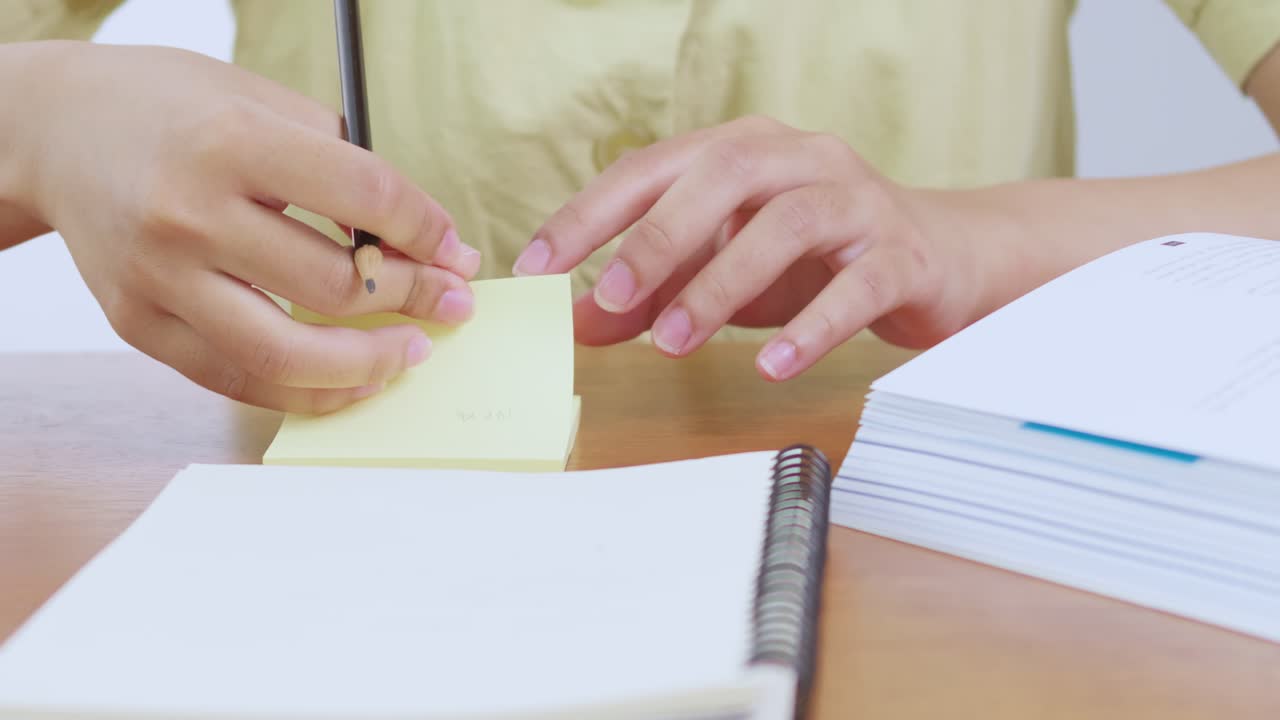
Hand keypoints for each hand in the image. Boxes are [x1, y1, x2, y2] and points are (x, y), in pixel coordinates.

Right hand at [13, 42, 480, 410]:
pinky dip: (305, 390)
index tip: (452, 249)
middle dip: (413, 298)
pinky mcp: (138, 324)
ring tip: (410, 354)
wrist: (55, 132)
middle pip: (334, 285)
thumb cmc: (172, 110)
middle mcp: (190, 214)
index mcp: (232, 143)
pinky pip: (236, 378)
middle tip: (450, 302)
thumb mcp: (260, 99)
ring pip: (286, 354)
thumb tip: (428, 239)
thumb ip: (345, 163)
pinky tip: (349, 378)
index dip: (426, 230)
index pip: (364, 198)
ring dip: (369, 365)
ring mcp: (159, 277)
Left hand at [515, 115, 983, 380]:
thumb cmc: (816, 260)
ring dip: (721, 285)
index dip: (589, 214)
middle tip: (607, 299)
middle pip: (721, 177)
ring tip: (676, 343)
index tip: (535, 266)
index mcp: (743, 151)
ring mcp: (856, 201)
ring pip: (785, 225)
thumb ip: (652, 293)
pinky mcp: (902, 255)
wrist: (938, 258)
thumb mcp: (722, 272)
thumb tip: (577, 323)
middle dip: (656, 239)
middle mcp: (799, 159)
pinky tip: (771, 366)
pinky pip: (856, 286)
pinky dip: (810, 327)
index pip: (652, 168)